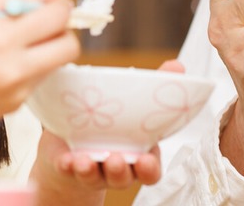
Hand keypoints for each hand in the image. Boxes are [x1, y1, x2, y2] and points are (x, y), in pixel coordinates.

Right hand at [0, 0, 79, 128]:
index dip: (59, 6)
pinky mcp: (12, 108)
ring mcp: (15, 93)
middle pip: (70, 47)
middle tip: (41, 23)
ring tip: (11, 42)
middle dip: (62, 30)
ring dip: (44, 48)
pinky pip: (36, 80)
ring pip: (55, 64)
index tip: (48, 4)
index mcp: (1, 39)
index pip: (59, 17)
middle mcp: (13, 70)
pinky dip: (27, 67)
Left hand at [32, 61, 182, 204]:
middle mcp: (117, 167)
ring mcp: (93, 170)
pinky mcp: (68, 167)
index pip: (150, 169)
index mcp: (138, 153)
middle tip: (115, 158)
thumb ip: (154, 88)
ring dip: (90, 170)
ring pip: (94, 176)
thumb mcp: (134, 105)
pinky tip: (66, 158)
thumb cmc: (111, 122)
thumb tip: (177, 66)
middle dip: (120, 171)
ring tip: (84, 159)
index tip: (146, 160)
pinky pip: (67, 171)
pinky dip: (67, 166)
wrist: (74, 137)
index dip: (149, 168)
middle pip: (123, 177)